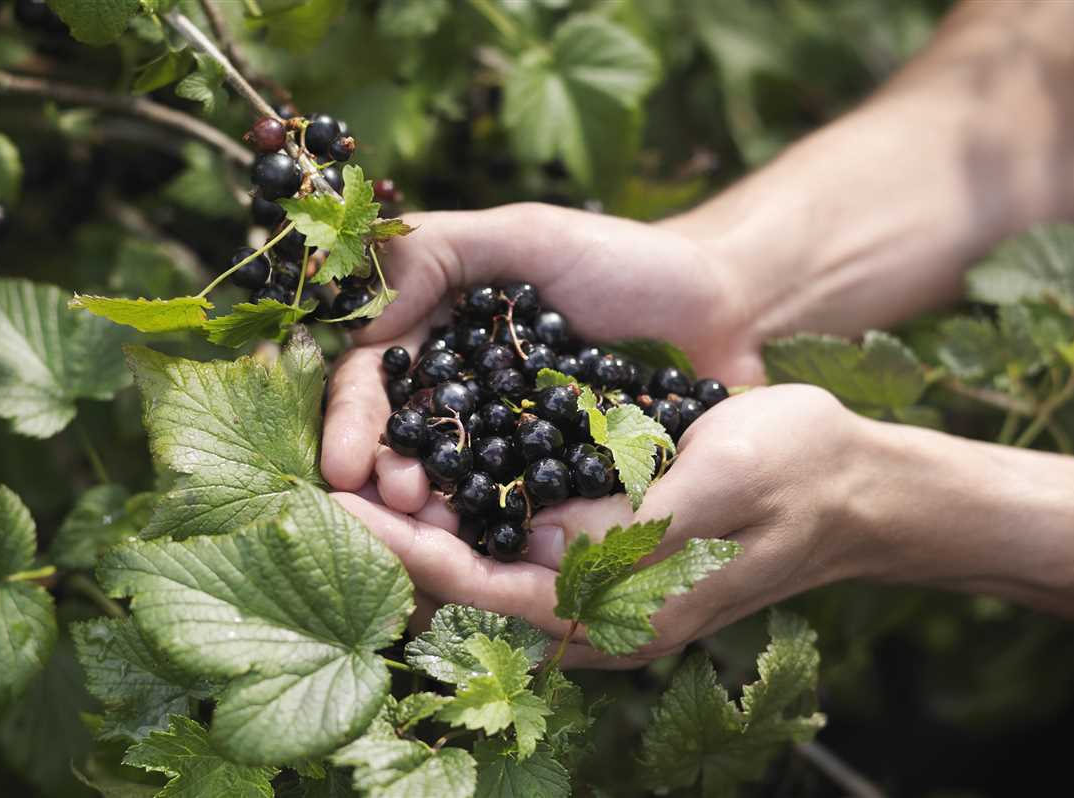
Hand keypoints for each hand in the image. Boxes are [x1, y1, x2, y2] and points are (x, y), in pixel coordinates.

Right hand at [322, 202, 762, 504]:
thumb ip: (436, 251)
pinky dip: (499, 537)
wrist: (728, 307)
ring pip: (453, 492)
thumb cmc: (626, 260)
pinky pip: (521, 519)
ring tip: (429, 534)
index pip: (372, 384)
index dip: (354, 423)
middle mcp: (462, 403)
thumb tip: (359, 315)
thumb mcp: (526, 236)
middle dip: (386, 480)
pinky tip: (491, 555)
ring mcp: (510, 453)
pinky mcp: (561, 493)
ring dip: (431, 521)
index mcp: (436, 341)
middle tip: (397, 503)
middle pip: (401, 449)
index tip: (345, 464)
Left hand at [333, 384, 870, 667]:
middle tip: (325, 481)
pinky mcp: (599, 547)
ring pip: (480, 560)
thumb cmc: (794, 476)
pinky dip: (464, 502)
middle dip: (395, 538)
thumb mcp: (713, 488)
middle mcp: (592, 613)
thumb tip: (526, 546)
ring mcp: (594, 583)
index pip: (480, 593)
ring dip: (420, 519)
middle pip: (464, 586)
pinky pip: (512, 535)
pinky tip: (428, 457)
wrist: (853, 481)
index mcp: (615, 615)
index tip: (340, 508)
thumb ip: (620, 528)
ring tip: (356, 466)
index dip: (404, 552)